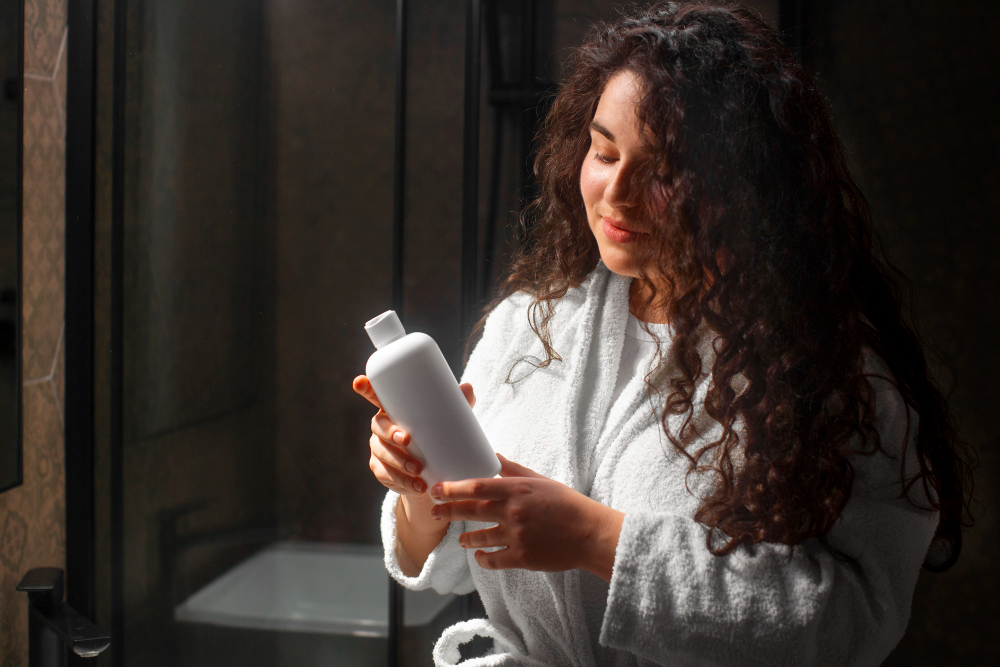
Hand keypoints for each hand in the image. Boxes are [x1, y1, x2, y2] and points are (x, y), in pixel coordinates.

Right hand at [353, 375, 476, 497]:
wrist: (430, 473)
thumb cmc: (435, 436)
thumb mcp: (446, 421)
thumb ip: (456, 404)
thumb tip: (468, 388)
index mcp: (393, 410)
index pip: (376, 397)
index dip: (366, 389)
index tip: (359, 382)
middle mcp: (381, 427)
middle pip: (378, 426)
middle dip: (391, 433)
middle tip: (407, 440)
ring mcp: (378, 449)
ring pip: (381, 453)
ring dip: (398, 462)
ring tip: (418, 470)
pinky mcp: (381, 470)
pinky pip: (386, 475)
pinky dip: (401, 481)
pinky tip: (415, 485)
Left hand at [429, 454, 625, 582]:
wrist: (589, 533)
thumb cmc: (566, 504)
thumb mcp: (539, 481)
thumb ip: (513, 470)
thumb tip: (494, 456)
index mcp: (516, 490)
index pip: (477, 486)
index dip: (453, 488)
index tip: (436, 489)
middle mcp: (513, 512)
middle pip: (471, 510)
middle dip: (448, 511)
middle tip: (434, 512)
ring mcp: (517, 536)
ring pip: (480, 538)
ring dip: (467, 539)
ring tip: (462, 540)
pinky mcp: (522, 557)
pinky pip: (494, 560)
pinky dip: (483, 559)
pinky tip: (480, 557)